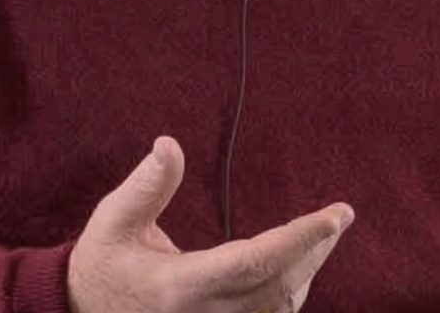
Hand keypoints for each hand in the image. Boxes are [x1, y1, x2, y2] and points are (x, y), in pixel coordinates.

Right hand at [66, 135, 352, 312]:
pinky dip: (289, 293)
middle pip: (280, 287)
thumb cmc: (100, 264)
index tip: (335, 216)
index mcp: (181, 285)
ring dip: (306, 272)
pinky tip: (296, 267)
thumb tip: (169, 144)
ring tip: (323, 235)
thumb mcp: (112, 220)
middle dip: (314, 251)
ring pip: (280, 309)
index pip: (255, 263)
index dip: (299, 240)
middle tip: (339, 217)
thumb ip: (146, 186)